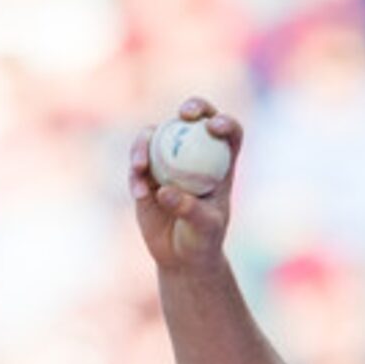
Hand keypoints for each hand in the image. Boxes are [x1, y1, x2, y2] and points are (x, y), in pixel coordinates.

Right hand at [129, 99, 240, 272]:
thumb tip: (164, 190)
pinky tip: (139, 192)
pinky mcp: (145, 172)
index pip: (229, 134)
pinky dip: (135, 173)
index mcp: (220, 163)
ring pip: (156, 135)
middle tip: (184, 115)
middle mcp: (194, 154)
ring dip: (145, 144)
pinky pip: (136, 163)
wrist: (181, 256)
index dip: (225, 122)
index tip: (214, 128)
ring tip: (140, 166)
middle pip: (195, 119)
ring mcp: (168, 160)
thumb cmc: (203, 241)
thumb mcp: (204, 228)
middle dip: (193, 107)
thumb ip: (189, 209)